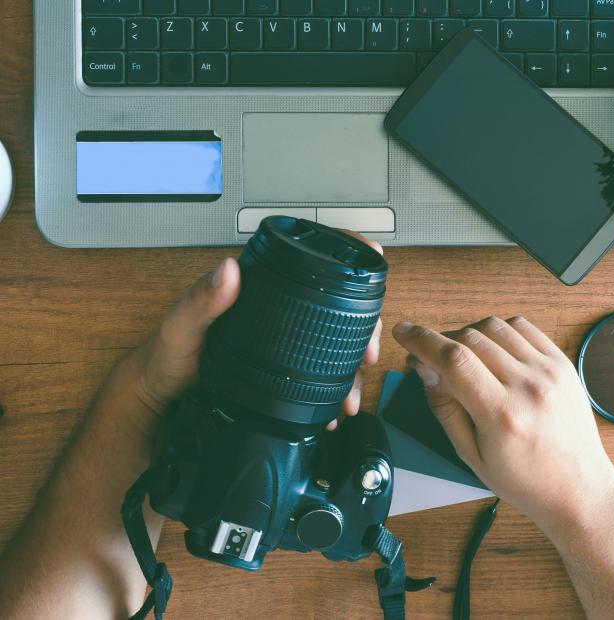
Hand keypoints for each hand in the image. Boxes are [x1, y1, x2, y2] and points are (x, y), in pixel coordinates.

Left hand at [130, 236, 383, 431]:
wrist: (162, 394)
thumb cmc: (169, 355)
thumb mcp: (182, 326)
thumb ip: (202, 299)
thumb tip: (228, 270)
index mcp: (257, 285)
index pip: (309, 261)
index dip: (345, 257)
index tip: (370, 260)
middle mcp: (277, 306)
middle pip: (336, 304)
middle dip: (364, 326)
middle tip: (368, 351)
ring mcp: (284, 336)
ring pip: (333, 341)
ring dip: (352, 365)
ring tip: (350, 392)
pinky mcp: (283, 365)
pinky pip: (319, 370)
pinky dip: (334, 387)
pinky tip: (335, 404)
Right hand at [392, 316, 613, 535]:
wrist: (579, 489)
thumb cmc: (524, 480)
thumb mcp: (471, 454)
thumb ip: (444, 407)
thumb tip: (424, 368)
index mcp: (502, 415)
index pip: (453, 360)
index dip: (421, 340)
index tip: (403, 332)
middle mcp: (528, 387)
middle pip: (469, 338)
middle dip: (440, 341)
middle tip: (429, 357)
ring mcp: (549, 372)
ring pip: (494, 327)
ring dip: (467, 334)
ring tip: (462, 357)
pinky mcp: (562, 363)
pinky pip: (522, 328)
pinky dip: (498, 331)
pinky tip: (490, 349)